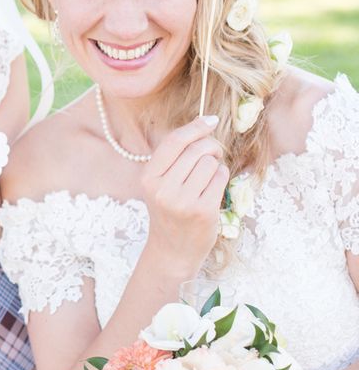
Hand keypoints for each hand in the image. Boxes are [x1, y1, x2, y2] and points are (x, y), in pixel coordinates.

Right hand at [140, 115, 228, 274]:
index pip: (174, 142)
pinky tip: (213, 189)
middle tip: (212, 154)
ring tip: (208, 178)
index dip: (195, 127)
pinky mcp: (203, 211)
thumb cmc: (169, 211)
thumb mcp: (159, 184)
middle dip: (210, 147)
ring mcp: (183, 201)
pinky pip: (220, 178)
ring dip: (215, 165)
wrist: (172, 250)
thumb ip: (173, 158)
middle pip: (196, 150)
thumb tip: (202, 124)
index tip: (211, 120)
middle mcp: (163, 188)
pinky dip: (221, 178)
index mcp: (148, 177)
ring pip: (210, 162)